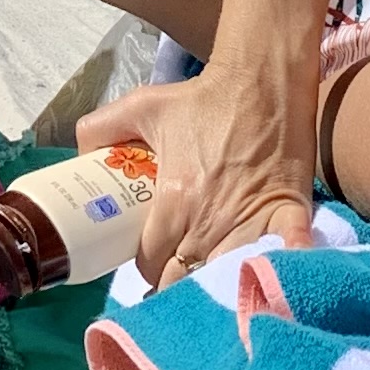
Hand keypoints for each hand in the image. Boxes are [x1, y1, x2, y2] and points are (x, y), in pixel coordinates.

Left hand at [111, 60, 313, 285]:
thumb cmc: (203, 97)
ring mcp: (250, 221)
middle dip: (175, 283)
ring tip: (210, 289)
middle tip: (176, 275)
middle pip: (184, 279)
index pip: (149, 261)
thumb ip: (100, 129)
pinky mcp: (288, 212)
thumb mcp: (141, 106)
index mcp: (174, 201)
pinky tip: (272, 282)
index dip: (146, 265)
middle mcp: (209, 220)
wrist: (261, 79)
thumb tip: (80, 156)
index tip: (150, 259)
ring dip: (215, 287)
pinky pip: (289, 253)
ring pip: (226, 278)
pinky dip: (281, 269)